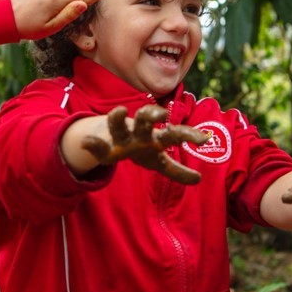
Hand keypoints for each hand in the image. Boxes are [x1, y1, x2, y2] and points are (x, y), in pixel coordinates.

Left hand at [10, 0, 107, 39]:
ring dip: (52, 0)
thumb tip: (83, 5)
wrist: (4, 17)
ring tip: (37, 10)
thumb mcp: (50, 28)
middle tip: (46, 17)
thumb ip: (68, 16)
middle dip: (62, 6)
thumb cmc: (29, 27)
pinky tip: (34, 1)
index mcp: (56, 1)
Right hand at [81, 105, 208, 184]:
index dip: (190, 135)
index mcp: (155, 138)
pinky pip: (98, 145)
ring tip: (118, 111)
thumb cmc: (138, 149)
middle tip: (160, 113)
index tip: (205, 139)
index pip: (175, 134)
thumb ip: (176, 170)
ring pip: (119, 124)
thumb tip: (198, 180)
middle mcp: (138, 133)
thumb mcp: (157, 161)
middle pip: (145, 120)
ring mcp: (120, 136)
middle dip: (151, 115)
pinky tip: (86, 143)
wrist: (110, 140)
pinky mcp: (104, 145)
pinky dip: (92, 144)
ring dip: (118, 118)